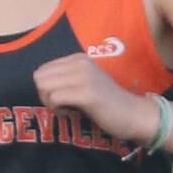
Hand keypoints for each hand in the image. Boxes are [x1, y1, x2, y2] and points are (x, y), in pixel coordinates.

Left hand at [33, 53, 157, 142]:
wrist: (133, 114)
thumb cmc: (106, 102)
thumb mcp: (84, 81)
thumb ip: (65, 77)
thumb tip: (39, 82)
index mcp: (78, 58)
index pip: (42, 69)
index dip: (46, 87)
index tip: (61, 97)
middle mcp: (80, 63)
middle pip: (39, 77)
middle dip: (44, 94)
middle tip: (60, 105)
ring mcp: (84, 77)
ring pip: (44, 87)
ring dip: (50, 102)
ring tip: (66, 108)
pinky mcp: (87, 94)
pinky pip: (54, 98)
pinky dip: (57, 109)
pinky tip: (71, 113)